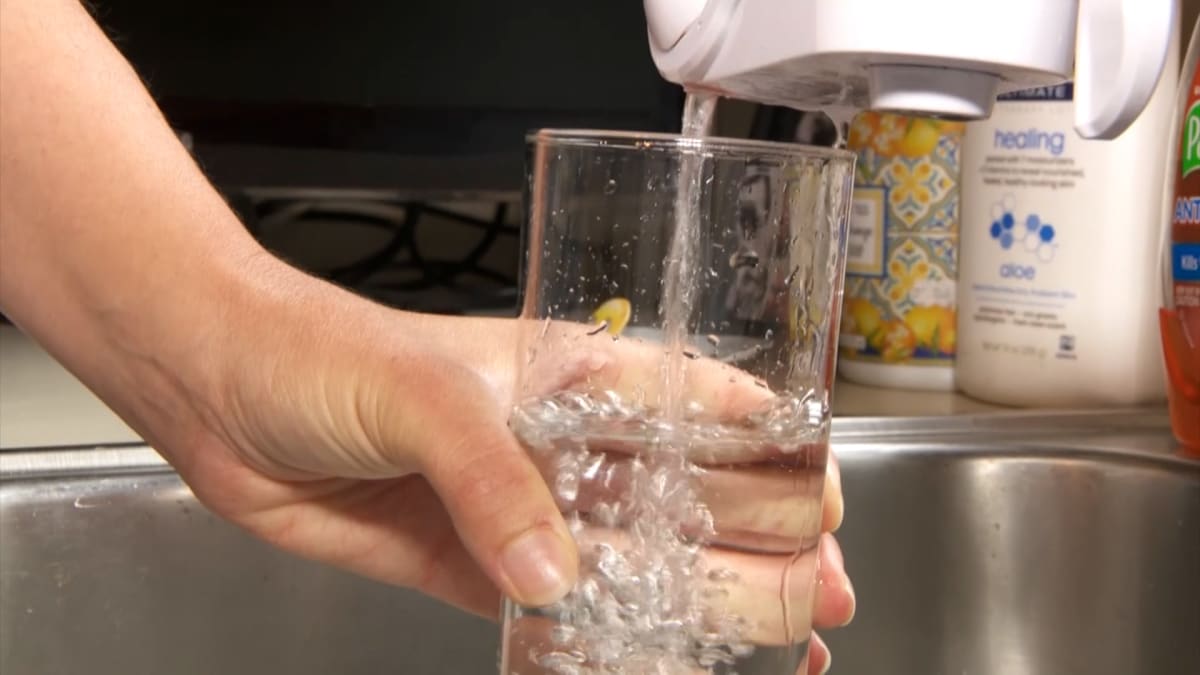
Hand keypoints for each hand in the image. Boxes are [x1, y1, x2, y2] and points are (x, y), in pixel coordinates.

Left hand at [152, 261, 851, 672]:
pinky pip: (564, 611)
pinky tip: (663, 656)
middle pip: (695, 494)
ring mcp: (529, 507)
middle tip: (820, 593)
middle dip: (767, 540)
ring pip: (643, 557)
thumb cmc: (322, 350)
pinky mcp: (480, 565)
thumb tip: (556, 574)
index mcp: (576, 373)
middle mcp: (567, 441)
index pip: (707, 408)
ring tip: (784, 638)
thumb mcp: (421, 390)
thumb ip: (491, 480)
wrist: (224, 392)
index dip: (777, 453)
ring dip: (709, 597)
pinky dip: (614, 638)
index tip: (826, 503)